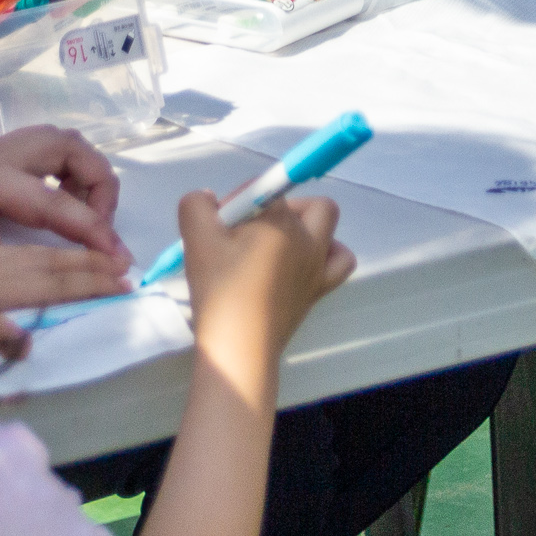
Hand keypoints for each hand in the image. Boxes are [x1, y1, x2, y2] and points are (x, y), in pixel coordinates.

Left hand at [0, 128, 127, 259]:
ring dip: (89, 185)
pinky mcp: (17, 149)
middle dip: (101, 195)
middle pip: (82, 158)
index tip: (118, 257)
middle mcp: (13, 153)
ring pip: (78, 152)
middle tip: (93, 233)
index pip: (55, 203)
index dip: (92, 230)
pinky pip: (65, 155)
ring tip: (77, 220)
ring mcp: (18, 146)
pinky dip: (75, 177)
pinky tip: (58, 205)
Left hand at [0, 241, 134, 357]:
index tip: (122, 285)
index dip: (89, 285)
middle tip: (128, 268)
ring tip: (106, 260)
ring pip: (43, 257)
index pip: (54, 284)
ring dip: (78, 259)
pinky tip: (58, 260)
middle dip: (93, 267)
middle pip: (55, 266)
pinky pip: (25, 254)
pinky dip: (50, 256)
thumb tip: (26, 346)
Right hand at [176, 190, 351, 368]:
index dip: (240, 201)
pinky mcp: (318, 290)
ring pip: (328, 226)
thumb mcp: (195, 239)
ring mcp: (317, 265)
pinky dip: (329, 254)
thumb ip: (196, 205)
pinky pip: (340, 262)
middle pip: (306, 203)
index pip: (264, 190)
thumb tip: (209, 200)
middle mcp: (307, 238)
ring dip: (308, 225)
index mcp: (280, 221)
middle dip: (280, 206)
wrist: (239, 346)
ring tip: (279, 242)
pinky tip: (306, 262)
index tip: (221, 224)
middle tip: (250, 230)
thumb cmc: (220, 290)